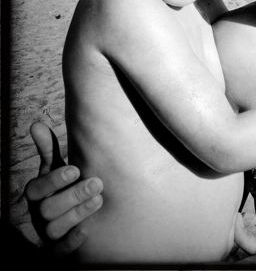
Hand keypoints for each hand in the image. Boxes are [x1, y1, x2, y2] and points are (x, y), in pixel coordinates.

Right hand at [24, 122, 103, 255]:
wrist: (75, 215)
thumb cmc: (65, 186)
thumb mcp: (57, 168)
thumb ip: (49, 149)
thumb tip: (35, 124)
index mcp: (37, 194)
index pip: (36, 188)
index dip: (54, 180)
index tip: (75, 169)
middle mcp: (38, 214)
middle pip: (48, 209)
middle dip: (73, 195)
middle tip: (97, 183)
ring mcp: (46, 234)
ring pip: (54, 229)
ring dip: (77, 214)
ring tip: (98, 199)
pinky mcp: (57, 251)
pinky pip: (58, 253)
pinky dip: (71, 242)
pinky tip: (86, 230)